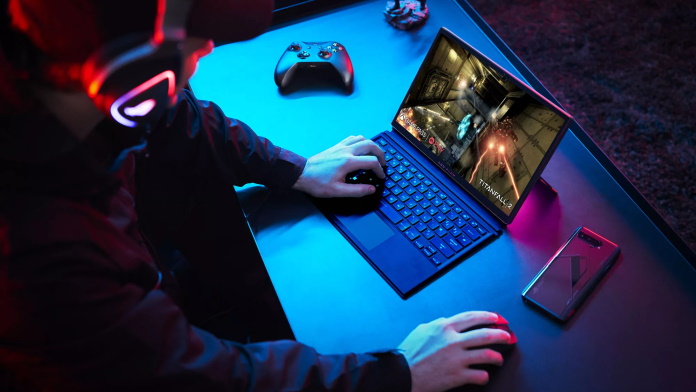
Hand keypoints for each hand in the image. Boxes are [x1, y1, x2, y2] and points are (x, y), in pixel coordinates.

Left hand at [292, 135, 385, 197]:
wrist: (301, 174)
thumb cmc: (317, 183)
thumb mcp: (338, 191)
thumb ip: (357, 191)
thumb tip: (371, 189)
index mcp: (348, 162)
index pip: (372, 162)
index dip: (380, 170)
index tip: (380, 177)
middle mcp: (346, 151)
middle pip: (370, 145)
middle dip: (380, 153)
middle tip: (384, 163)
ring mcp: (340, 146)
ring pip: (361, 138)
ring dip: (371, 145)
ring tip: (374, 155)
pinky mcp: (336, 146)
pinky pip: (352, 138)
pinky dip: (360, 141)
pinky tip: (361, 148)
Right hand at [398, 311, 512, 391]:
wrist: (401, 374)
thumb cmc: (409, 354)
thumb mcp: (421, 331)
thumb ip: (436, 324)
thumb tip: (447, 321)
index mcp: (444, 328)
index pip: (472, 317)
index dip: (488, 316)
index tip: (497, 318)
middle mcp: (453, 341)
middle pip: (486, 335)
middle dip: (501, 335)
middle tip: (507, 336)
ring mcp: (457, 359)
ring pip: (488, 355)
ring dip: (497, 357)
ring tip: (498, 359)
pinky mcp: (458, 376)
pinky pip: (480, 375)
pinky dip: (484, 376)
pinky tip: (483, 375)